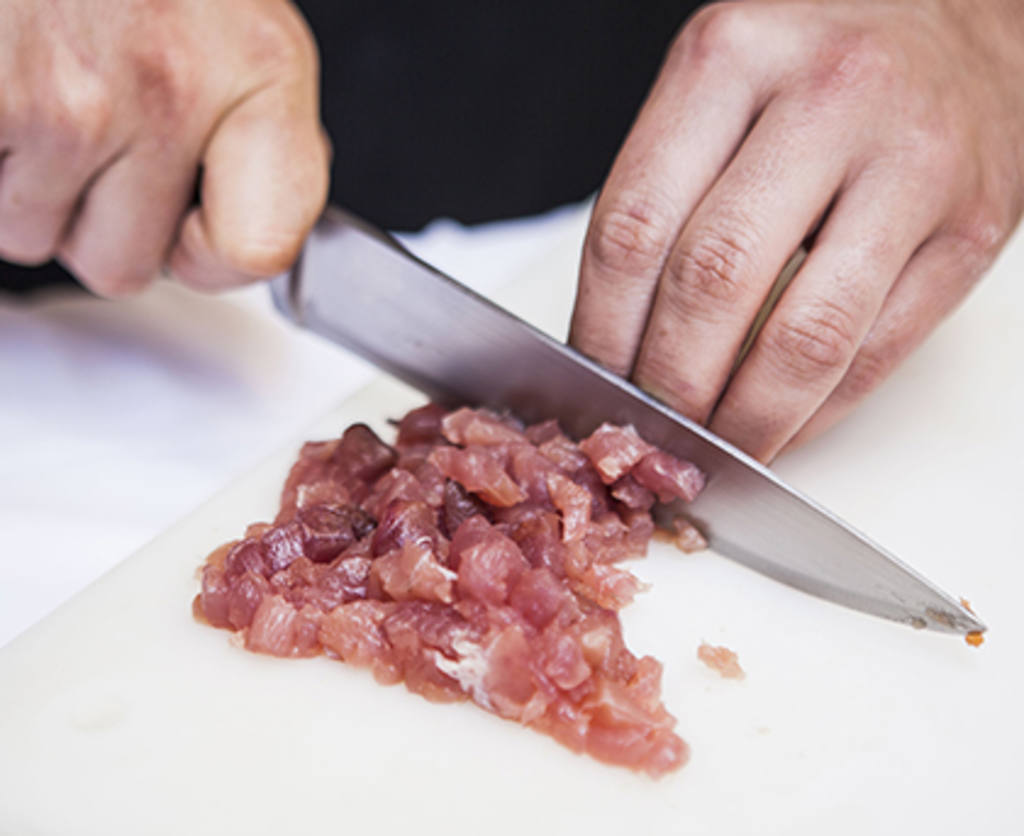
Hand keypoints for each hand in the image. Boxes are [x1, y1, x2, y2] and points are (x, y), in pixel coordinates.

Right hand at [0, 0, 327, 294]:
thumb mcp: (238, 23)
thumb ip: (253, 133)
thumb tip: (248, 232)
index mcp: (259, 69)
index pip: (261, 248)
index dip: (211, 256)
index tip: (194, 231)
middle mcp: (169, 86)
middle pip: (124, 264)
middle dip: (97, 213)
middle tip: (90, 123)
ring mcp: (64, 96)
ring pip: (32, 235)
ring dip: (28, 179)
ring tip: (38, 83)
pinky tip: (8, 83)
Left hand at [570, 0, 1023, 460]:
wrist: (966, 30)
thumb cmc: (819, 71)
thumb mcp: (722, 88)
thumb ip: (665, 194)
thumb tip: (609, 340)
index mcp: (731, 57)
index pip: (633, 227)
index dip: (601, 330)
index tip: (593, 383)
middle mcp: (826, 98)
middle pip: (711, 283)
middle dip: (668, 387)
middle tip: (651, 429)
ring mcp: (910, 164)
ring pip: (802, 337)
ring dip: (743, 420)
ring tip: (710, 447)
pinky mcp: (971, 230)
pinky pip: (873, 354)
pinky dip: (811, 414)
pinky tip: (776, 428)